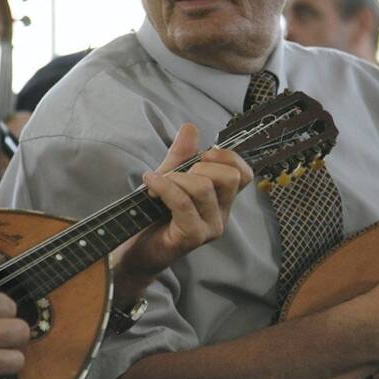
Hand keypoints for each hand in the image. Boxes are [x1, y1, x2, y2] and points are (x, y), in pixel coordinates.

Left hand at [112, 123, 252, 305]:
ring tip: (157, 183)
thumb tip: (191, 127)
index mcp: (221, 200)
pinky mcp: (192, 237)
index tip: (202, 155)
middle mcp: (221, 215)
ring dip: (175, 178)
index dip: (228, 156)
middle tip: (176, 175)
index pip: (244, 173)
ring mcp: (209, 228)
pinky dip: (164, 187)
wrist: (134, 251)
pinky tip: (150, 183)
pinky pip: (183, 202)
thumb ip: (181, 155)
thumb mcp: (168, 178)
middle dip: (199, 166)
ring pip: (204, 187)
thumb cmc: (153, 216)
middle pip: (229, 177)